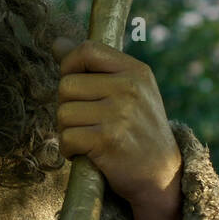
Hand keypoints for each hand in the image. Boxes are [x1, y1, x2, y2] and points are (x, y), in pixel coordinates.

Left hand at [52, 39, 183, 219]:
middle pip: (66, 85)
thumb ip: (93, 66)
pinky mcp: (108, 140)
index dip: (69, 65)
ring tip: (89, 139)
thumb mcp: (126, 91)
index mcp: (135, 71)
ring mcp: (119, 114)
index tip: (74, 86)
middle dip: (68, 107)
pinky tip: (86, 153)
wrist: (162, 176)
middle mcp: (129, 88)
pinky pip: (66, 138)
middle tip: (86, 122)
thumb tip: (56, 43)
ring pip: (63, 113)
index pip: (87, 50)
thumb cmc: (138, 130)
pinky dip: (69, 150)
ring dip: (68, 131)